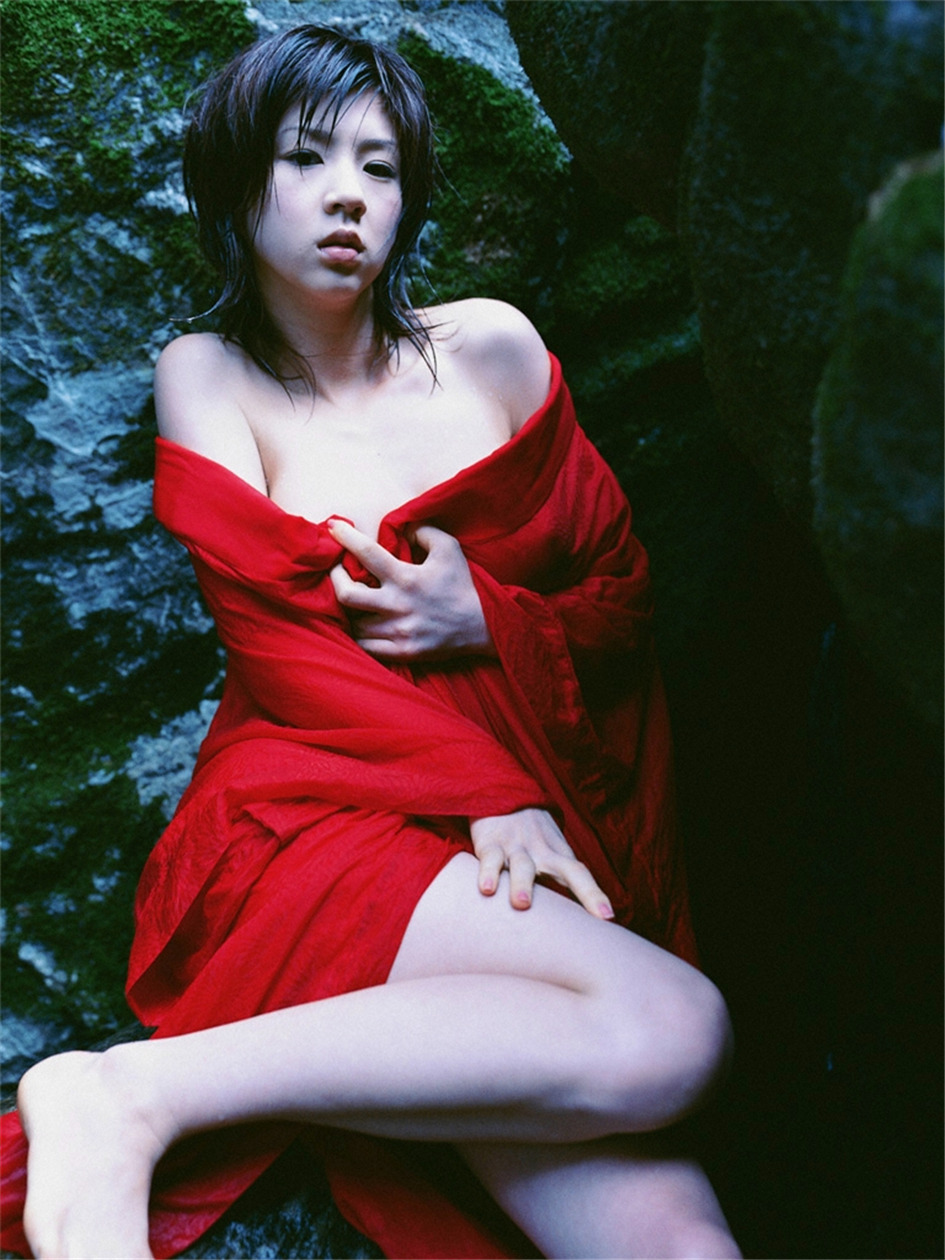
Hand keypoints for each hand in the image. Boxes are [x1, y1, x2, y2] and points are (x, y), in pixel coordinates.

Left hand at [328, 519, 493, 660]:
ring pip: (353, 623)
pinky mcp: (402, 652)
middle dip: (335, 579)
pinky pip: (365, 647)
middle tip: (338, 571)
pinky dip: (357, 635)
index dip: (345, 537)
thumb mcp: (449, 548)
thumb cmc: (462, 585)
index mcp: (406, 577)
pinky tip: (360, 624)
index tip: (332, 527)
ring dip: (348, 609)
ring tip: (351, 599)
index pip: (367, 553)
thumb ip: (424, 531)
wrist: (484, 627)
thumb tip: (401, 529)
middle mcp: (398, 605)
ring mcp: (398, 632)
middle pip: (346, 594)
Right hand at [470, 809, 613, 918]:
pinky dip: (489, 873)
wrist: (499, 788)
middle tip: (601, 916)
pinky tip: (487, 889)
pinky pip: (491, 859)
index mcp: (558, 854)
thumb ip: (556, 875)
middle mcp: (542, 851)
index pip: (582, 874)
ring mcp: (516, 846)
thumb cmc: (526, 829)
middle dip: (587, 891)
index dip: (596, 895)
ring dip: (522, 885)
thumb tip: (567, 916)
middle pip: (569, 870)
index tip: (609, 917)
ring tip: (522, 904)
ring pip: (523, 866)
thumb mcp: (546, 848)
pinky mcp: (490, 843)